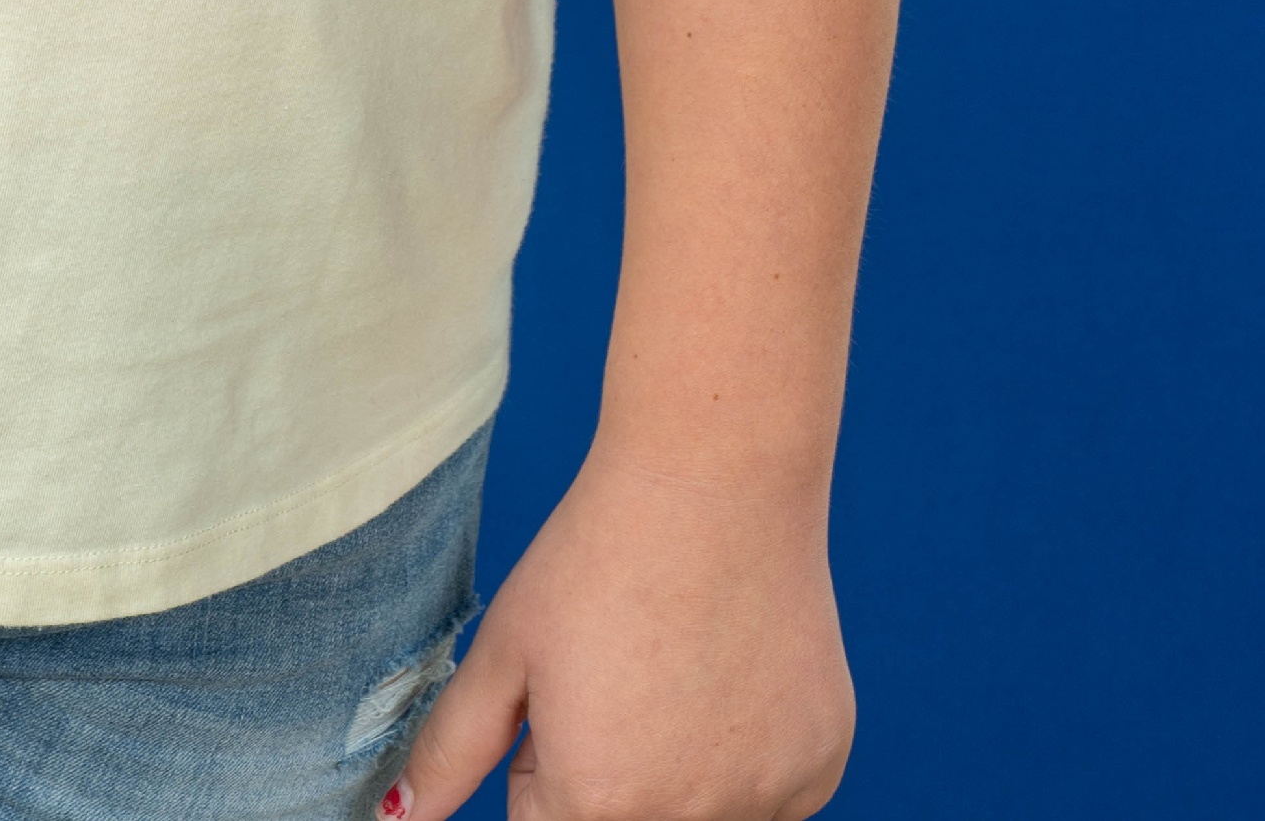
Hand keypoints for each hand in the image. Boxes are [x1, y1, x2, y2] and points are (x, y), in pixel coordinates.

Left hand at [394, 447, 853, 820]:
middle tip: (618, 680)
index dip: (545, 765)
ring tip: (673, 666)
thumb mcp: (506, 650)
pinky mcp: (820, 771)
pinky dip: (741, 753)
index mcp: (599, 805)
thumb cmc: (600, 557)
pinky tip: (730, 669)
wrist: (716, 482)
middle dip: (606, 776)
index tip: (565, 699)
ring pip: (695, 811)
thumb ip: (450, 753)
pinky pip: (764, 793)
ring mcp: (767, 803)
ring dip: (674, 769)